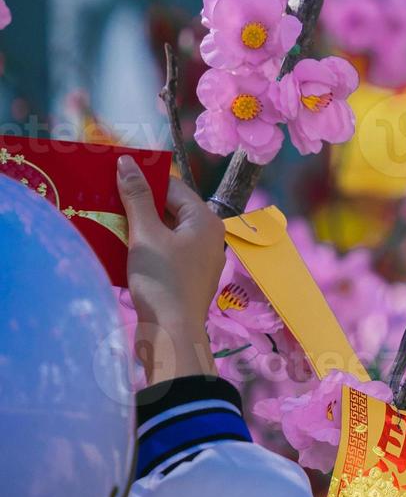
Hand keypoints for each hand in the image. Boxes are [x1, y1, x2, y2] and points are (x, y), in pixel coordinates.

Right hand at [117, 157, 226, 384]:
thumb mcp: (146, 235)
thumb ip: (137, 198)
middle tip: (105, 197)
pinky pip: (165, 252)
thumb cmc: (163, 280)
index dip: (145, 180)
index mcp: (205, 221)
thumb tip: (128, 162)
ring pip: (166, 232)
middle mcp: (208, 237)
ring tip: (107, 219)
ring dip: (139, 227)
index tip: (114, 176)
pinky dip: (144, 247)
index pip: (174, 188)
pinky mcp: (186, 277)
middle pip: (171, 210)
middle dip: (140, 204)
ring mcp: (199, 259)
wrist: (172, 334)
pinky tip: (119, 248)